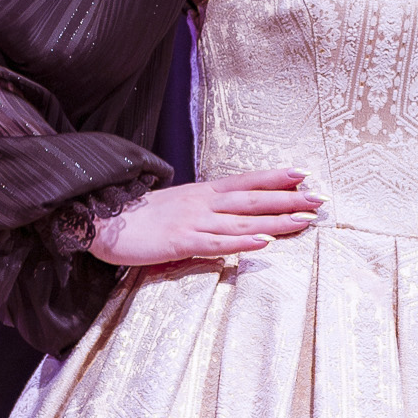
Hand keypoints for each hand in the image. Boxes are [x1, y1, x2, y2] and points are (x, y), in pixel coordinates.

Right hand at [89, 171, 321, 264]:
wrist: (97, 218)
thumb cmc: (136, 216)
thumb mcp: (175, 206)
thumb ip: (202, 211)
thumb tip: (227, 218)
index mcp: (202, 193)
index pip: (245, 181)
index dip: (274, 177)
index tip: (303, 174)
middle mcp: (202, 203)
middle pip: (253, 198)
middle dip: (288, 199)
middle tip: (320, 200)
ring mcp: (193, 221)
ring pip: (243, 220)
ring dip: (276, 220)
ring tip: (305, 220)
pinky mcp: (181, 242)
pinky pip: (217, 243)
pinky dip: (242, 242)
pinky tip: (264, 242)